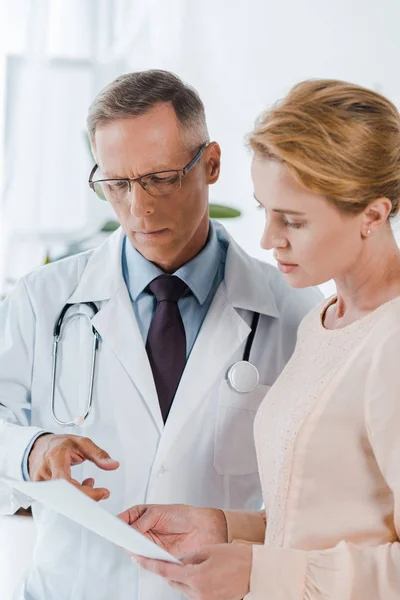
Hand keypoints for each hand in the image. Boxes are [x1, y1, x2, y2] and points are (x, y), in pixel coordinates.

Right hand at [28, 433, 118, 500]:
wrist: (39, 446)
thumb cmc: (60, 444)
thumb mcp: (82, 443)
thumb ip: (99, 454)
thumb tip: (114, 465)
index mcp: (55, 457)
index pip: (66, 481)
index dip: (84, 491)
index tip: (102, 493)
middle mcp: (45, 472)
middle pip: (65, 495)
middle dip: (86, 497)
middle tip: (101, 492)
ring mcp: (40, 483)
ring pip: (63, 499)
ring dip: (81, 494)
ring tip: (90, 482)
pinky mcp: (41, 492)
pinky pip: (59, 500)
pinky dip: (74, 495)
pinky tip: (81, 486)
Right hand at [118, 504, 227, 556]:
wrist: (200, 528)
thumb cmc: (182, 515)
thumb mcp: (157, 513)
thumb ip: (141, 522)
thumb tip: (130, 530)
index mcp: (140, 515)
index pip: (122, 520)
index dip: (116, 524)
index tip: (114, 527)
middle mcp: (142, 529)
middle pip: (126, 535)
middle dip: (123, 536)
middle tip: (123, 537)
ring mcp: (148, 542)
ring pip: (133, 547)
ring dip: (133, 546)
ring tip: (134, 543)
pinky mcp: (154, 554)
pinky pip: (144, 556)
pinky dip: (142, 555)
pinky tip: (143, 552)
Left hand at [135, 543, 251, 599]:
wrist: (258, 573)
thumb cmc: (238, 559)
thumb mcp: (210, 550)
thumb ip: (190, 557)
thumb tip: (179, 562)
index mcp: (196, 577)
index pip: (166, 570)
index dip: (150, 564)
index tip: (138, 558)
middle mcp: (198, 593)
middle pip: (173, 582)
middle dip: (168, 570)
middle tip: (164, 557)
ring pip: (183, 588)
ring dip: (181, 577)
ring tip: (191, 564)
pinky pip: (194, 593)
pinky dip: (192, 583)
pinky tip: (200, 573)